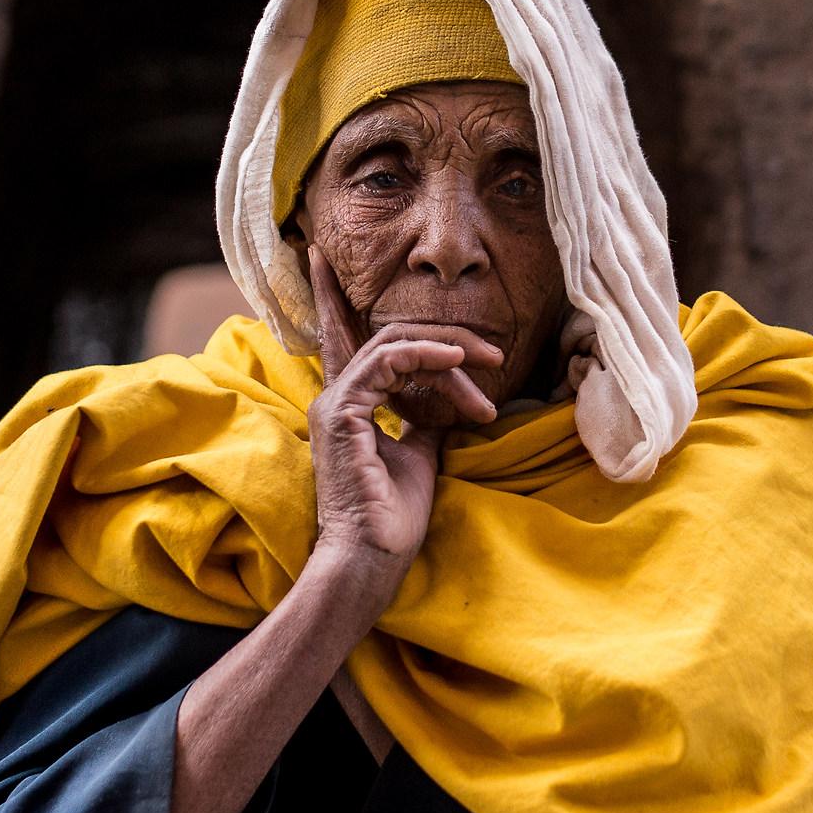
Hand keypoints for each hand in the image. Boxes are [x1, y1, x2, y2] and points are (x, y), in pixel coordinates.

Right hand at [306, 245, 503, 563]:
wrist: (374, 558)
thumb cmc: (394, 518)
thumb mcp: (420, 455)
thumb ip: (425, 419)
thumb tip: (448, 401)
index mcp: (349, 404)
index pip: (343, 337)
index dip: (333, 297)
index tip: (318, 254)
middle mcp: (336, 398)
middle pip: (390, 338)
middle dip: (447, 338)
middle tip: (493, 354)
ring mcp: (335, 404)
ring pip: (394, 344)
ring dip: (449, 350)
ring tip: (488, 364)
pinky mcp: (342, 413)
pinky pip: (387, 362)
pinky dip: (427, 356)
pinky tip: (459, 363)